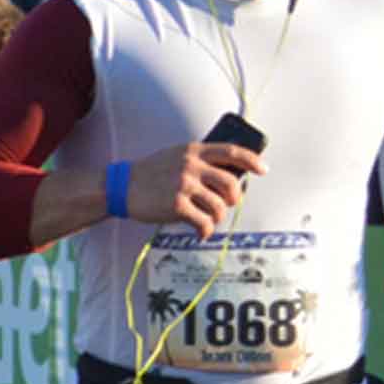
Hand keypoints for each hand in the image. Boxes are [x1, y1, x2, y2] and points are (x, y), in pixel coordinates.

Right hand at [130, 142, 266, 236]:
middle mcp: (190, 166)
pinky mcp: (176, 206)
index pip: (232, 151)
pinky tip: (200, 231)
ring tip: (208, 219)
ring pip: (219, 206)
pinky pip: (204, 222)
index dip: (252, 160)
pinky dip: (206, 230)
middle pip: (231, 184)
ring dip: (217, 217)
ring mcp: (183, 186)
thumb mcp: (175, 156)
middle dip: (233, 198)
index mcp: (193, 151)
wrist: (120, 186)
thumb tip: (230, 176)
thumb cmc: (150, 173)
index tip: (263, 170)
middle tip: (227, 204)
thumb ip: (200, 161)